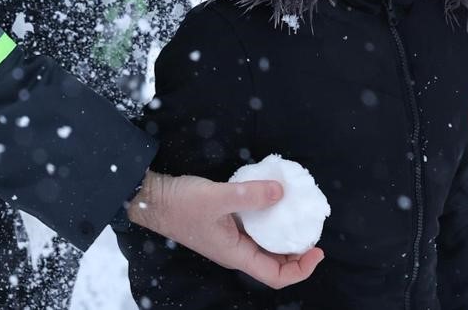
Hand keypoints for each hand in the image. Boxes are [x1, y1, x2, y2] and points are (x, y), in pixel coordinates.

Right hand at [127, 171, 323, 288]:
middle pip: (274, 263)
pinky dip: (267, 217)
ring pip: (264, 244)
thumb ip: (249, 195)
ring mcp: (229, 237)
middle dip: (297, 251)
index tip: (317, 249)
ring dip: (283, 233)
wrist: (150, 197)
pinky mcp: (223, 222)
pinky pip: (253, 226)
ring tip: (297, 213)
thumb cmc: (179, 203)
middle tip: (311, 229)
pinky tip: (271, 198)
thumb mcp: (217, 197)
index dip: (301, 268)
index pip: (276, 276)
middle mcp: (235, 251)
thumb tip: (282, 191)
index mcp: (235, 255)